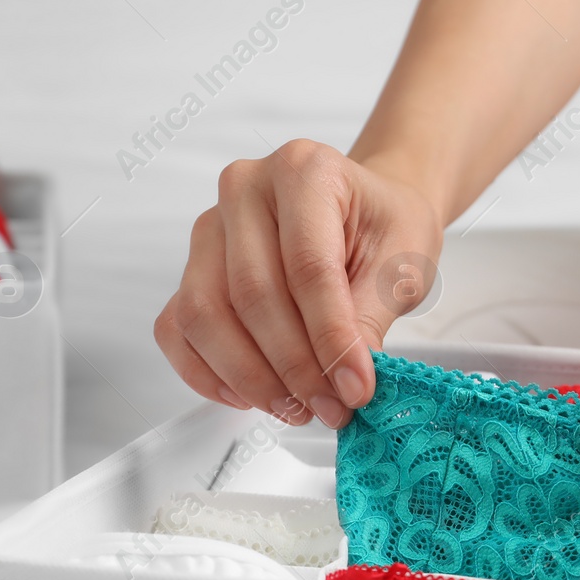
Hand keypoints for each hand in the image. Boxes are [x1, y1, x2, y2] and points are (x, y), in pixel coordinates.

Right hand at [154, 140, 443, 428]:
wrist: (366, 212)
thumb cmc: (385, 227)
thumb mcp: (402, 264)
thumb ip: (369, 318)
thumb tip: (345, 383)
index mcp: (305, 170)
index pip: (307, 266)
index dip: (330, 337)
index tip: (355, 388)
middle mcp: (245, 190)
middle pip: (251, 294)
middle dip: (293, 366)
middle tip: (330, 408)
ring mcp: (210, 228)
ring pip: (205, 314)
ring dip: (250, 376)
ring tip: (298, 408)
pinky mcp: (191, 267)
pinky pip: (176, 328)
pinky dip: (207, 373)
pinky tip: (251, 397)